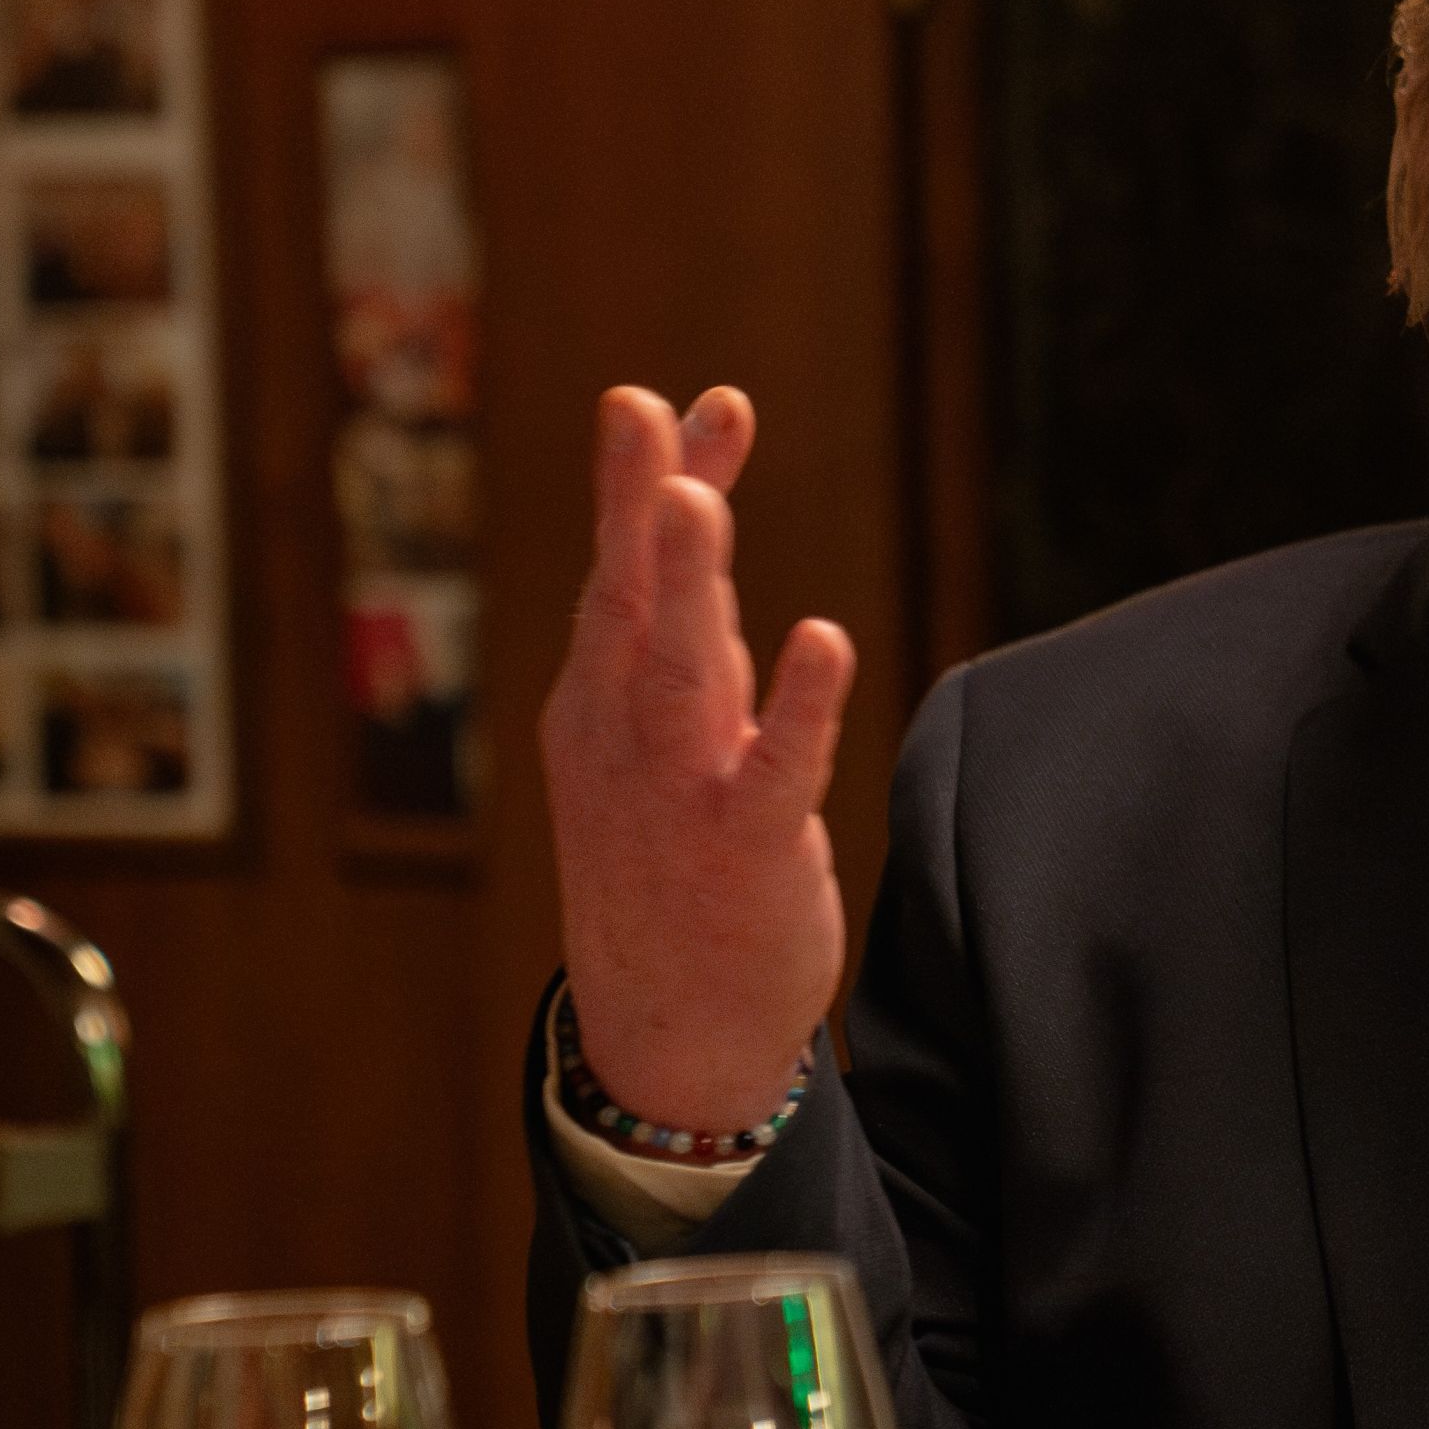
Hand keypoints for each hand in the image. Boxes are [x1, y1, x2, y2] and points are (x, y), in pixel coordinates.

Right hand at [540, 386, 858, 1134]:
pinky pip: (774, 769)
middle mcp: (629, 732)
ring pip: (681, 670)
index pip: (627, 572)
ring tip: (698, 500)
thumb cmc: (672, 855)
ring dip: (690, 583)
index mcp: (604, 698)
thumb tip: (698, 498)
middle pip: (631, 600)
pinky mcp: (742, 850)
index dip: (654, 481)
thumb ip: (692, 610)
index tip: (687, 399)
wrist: (666, 1029)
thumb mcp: (670, 722)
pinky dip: (797, 705)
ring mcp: (678, 792)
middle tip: (640, 409)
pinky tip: (824, 640)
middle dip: (636, 505)